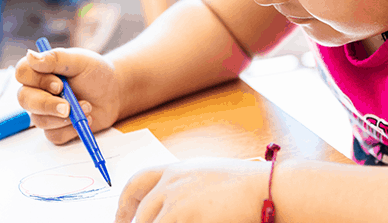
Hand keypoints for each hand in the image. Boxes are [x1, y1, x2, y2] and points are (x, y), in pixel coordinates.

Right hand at [15, 47, 120, 144]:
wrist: (113, 93)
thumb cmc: (95, 74)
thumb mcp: (80, 60)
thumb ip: (56, 58)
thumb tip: (31, 55)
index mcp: (40, 71)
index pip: (22, 73)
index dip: (37, 80)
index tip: (59, 84)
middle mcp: (37, 91)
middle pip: (25, 100)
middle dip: (47, 104)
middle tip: (68, 106)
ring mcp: (44, 112)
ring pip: (39, 120)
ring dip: (65, 117)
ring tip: (87, 106)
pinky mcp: (55, 129)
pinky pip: (54, 135)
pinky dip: (71, 129)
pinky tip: (86, 119)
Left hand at [114, 158, 269, 222]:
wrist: (265, 188)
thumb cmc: (243, 184)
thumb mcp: (206, 176)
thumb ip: (183, 186)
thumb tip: (166, 205)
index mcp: (175, 169)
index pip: (135, 183)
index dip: (124, 204)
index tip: (122, 218)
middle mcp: (172, 183)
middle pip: (140, 214)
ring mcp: (177, 202)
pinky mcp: (185, 217)